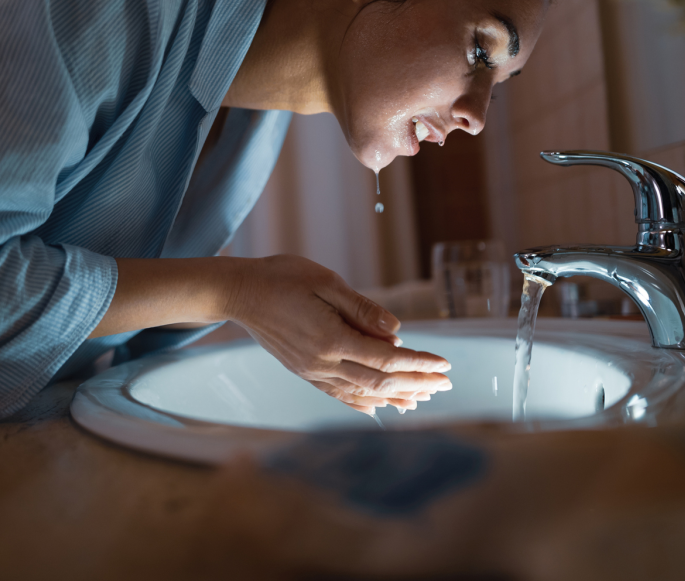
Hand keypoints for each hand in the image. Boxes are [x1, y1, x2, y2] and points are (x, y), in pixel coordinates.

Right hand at [224, 255, 450, 414]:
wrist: (238, 292)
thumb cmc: (281, 278)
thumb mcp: (326, 282)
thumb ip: (362, 308)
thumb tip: (397, 329)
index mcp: (331, 339)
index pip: (386, 357)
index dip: (418, 363)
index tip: (444, 364)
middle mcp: (322, 363)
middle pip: (379, 381)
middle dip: (416, 383)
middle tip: (445, 385)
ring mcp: (311, 371)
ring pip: (361, 393)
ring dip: (394, 397)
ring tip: (422, 399)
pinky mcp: (303, 371)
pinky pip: (338, 395)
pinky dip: (363, 402)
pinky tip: (377, 407)